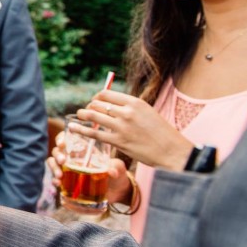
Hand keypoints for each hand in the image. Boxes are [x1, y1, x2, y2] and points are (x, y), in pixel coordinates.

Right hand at [47, 132, 130, 203]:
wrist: (117, 191)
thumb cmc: (116, 173)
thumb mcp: (117, 167)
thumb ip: (115, 167)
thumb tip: (111, 172)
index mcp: (83, 149)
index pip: (67, 139)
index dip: (61, 139)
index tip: (62, 143)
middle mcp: (72, 157)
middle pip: (57, 151)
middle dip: (57, 155)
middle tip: (62, 161)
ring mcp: (68, 169)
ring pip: (53, 164)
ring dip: (53, 168)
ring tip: (59, 176)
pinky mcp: (68, 182)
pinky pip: (56, 179)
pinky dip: (54, 182)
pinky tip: (57, 185)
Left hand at [75, 91, 193, 169]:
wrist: (172, 151)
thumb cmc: (162, 133)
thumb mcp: (148, 112)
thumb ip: (131, 108)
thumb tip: (113, 105)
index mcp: (134, 102)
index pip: (106, 94)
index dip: (96, 97)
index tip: (94, 102)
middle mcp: (126, 112)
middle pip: (97, 104)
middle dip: (89, 107)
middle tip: (87, 112)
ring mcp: (121, 126)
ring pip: (93, 116)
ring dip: (82, 115)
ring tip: (79, 116)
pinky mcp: (118, 141)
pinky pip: (94, 134)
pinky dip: (81, 130)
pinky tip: (73, 129)